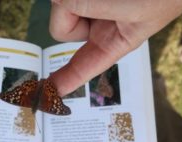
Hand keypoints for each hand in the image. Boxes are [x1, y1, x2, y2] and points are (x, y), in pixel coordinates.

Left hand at [48, 0, 181, 95]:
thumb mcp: (134, 11)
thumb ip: (94, 7)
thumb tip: (61, 2)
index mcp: (111, 41)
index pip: (82, 66)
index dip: (64, 80)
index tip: (47, 93)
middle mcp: (97, 25)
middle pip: (62, 28)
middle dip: (70, 10)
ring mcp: (90, 6)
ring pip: (61, 5)